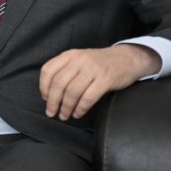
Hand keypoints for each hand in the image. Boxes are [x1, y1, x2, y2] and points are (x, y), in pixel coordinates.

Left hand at [39, 45, 160, 120]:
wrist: (127, 59)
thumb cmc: (100, 63)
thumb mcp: (79, 59)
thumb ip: (65, 70)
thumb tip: (49, 93)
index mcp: (70, 55)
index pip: (48, 70)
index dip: (43, 87)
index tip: (45, 98)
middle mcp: (80, 60)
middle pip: (59, 83)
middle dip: (53, 101)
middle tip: (51, 112)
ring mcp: (93, 69)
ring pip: (72, 92)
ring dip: (66, 107)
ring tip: (64, 116)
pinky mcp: (105, 79)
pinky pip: (88, 98)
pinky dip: (80, 109)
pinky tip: (78, 113)